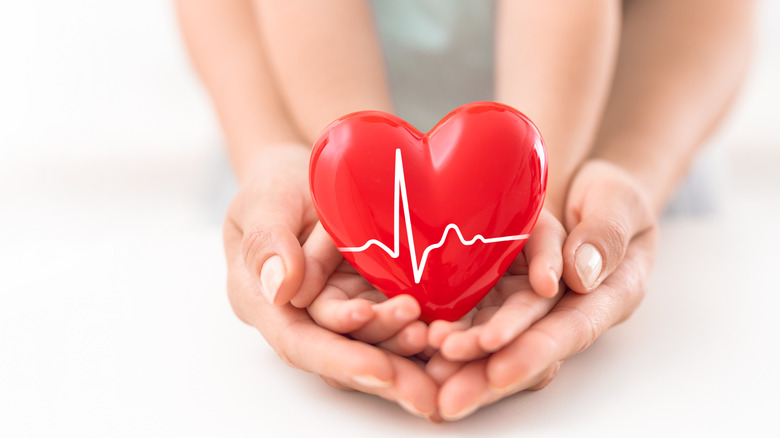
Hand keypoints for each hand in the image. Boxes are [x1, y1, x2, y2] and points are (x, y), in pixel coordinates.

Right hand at [223, 144, 436, 416]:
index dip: (340, 358)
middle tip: (426, 391)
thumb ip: (267, 242)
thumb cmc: (274, 184)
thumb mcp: (264, 201)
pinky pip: (388, 320)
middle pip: (339, 355)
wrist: (300, 173)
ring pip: (368, 343)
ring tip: (442, 349)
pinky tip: (446, 335)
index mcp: (262, 300)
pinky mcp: (363, 296)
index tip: (380, 370)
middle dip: (384, 372)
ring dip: (404, 353)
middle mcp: (300, 315)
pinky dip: (415, 329)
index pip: (299, 342)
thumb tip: (281, 287)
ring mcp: (334, 308)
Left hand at [431, 160, 657, 419]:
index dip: (533, 352)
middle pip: (527, 346)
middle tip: (449, 397)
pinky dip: (455, 333)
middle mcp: (568, 310)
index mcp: (609, 295)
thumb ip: (606, 235)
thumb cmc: (611, 197)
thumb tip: (579, 276)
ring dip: (465, 361)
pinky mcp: (506, 293)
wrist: (588, 193)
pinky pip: (480, 317)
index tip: (500, 371)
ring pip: (499, 340)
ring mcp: (534, 305)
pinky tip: (422, 347)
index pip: (570, 329)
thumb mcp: (620, 204)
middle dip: (487, 373)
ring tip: (429, 374)